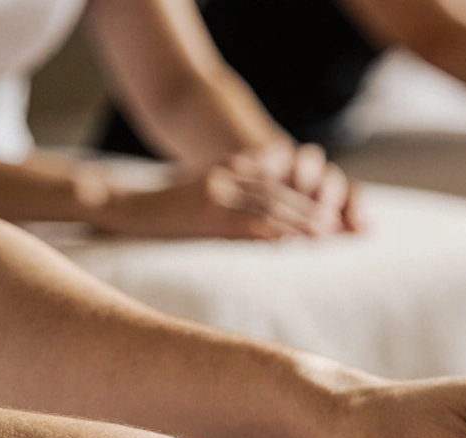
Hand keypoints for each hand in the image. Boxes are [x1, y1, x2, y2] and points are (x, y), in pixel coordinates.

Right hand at [91, 146, 359, 239]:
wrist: (126, 206)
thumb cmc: (165, 210)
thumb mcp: (206, 193)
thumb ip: (239, 202)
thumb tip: (274, 230)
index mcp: (231, 166)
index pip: (278, 184)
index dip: (306, 199)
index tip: (332, 216)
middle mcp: (229, 174)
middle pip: (281, 191)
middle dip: (312, 210)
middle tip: (340, 227)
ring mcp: (219, 190)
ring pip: (271, 203)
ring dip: (301, 220)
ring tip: (326, 235)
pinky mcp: (208, 209)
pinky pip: (248, 219)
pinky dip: (274, 230)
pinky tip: (291, 242)